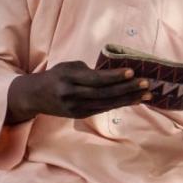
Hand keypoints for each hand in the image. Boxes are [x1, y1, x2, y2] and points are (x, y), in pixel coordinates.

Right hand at [6, 61, 149, 123]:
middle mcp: (71, 94)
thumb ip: (89, 71)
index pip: (96, 79)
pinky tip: (135, 100)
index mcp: (68, 78)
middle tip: (147, 83)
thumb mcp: (68, 67)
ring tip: (147, 94)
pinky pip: (104, 109)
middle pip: (104, 93)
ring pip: (107, 103)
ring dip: (129, 99)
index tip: (132, 72)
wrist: (35, 96)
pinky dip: (121, 104)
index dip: (114, 77)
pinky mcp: (80, 115)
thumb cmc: (56, 76)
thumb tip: (113, 74)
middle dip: (128, 88)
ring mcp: (76, 107)